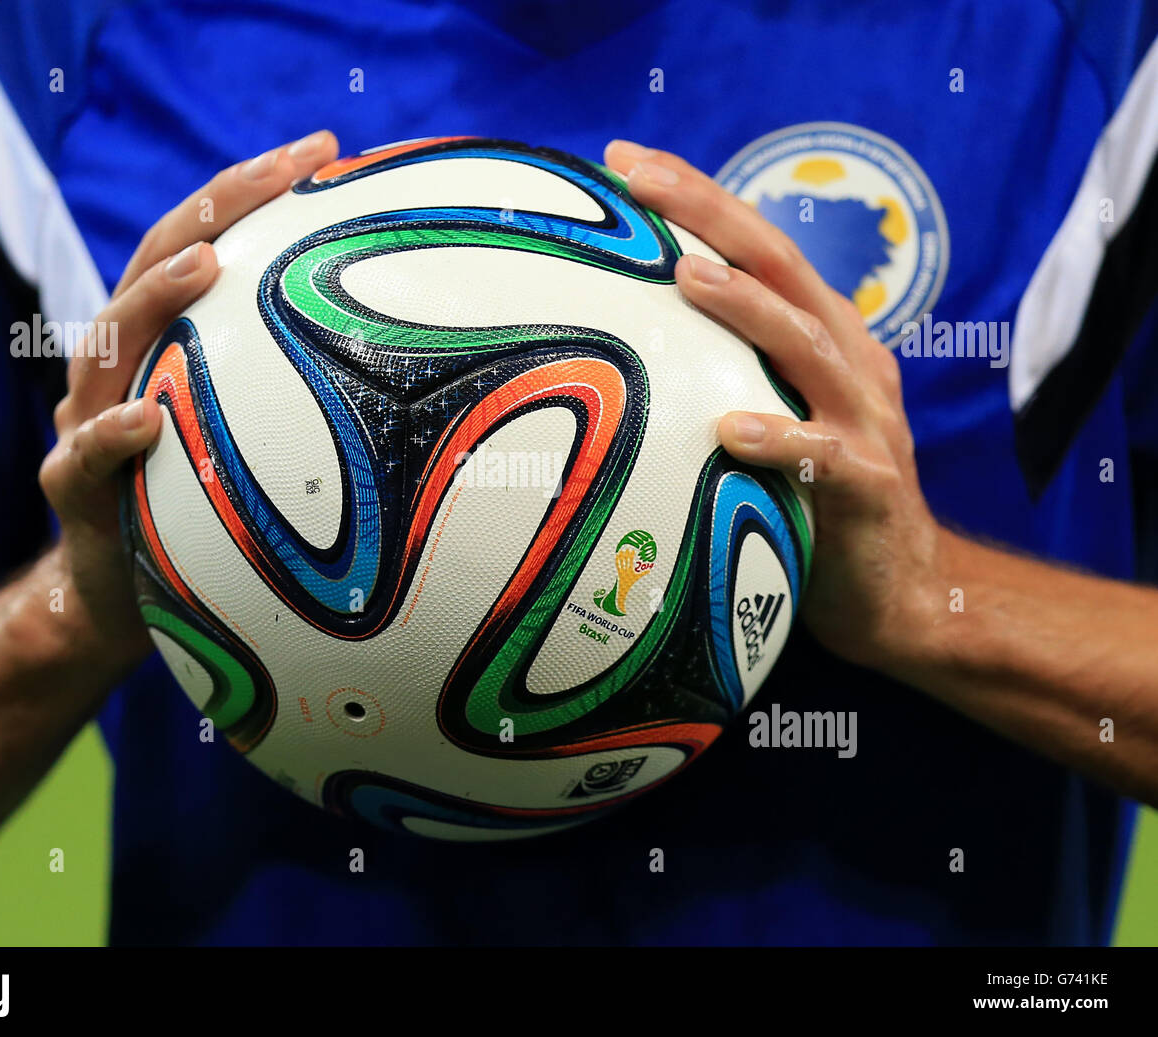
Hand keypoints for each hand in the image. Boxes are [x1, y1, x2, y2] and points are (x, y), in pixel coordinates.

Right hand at [37, 130, 338, 668]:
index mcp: (166, 345)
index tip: (322, 147)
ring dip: (154, 299)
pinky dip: (113, 435)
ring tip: (207, 264)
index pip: (202, 243)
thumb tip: (428, 365)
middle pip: (153, 266)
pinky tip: (148, 419)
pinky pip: (84, 457)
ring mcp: (85, 421)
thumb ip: (305, 393)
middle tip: (278, 168)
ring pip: (106, 345)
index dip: (251, 190)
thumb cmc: (205, 512)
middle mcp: (121, 368)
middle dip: (212, 209)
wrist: (123, 599)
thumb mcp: (258, 439)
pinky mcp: (72, 489)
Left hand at [604, 139, 947, 672]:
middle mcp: (850, 363)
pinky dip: (780, 437)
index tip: (624, 159)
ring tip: (688, 276)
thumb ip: (722, 379)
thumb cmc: (815, 502)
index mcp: (821, 340)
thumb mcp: (772, 423)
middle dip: (713, 215)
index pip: (757, 250)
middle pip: (784, 267)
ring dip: (749, 308)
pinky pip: (826, 456)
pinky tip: (728, 430)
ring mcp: (867, 421)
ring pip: (809, 345)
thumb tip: (617, 354)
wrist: (904, 592)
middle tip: (640, 178)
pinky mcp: (872, 486)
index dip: (698, 198)